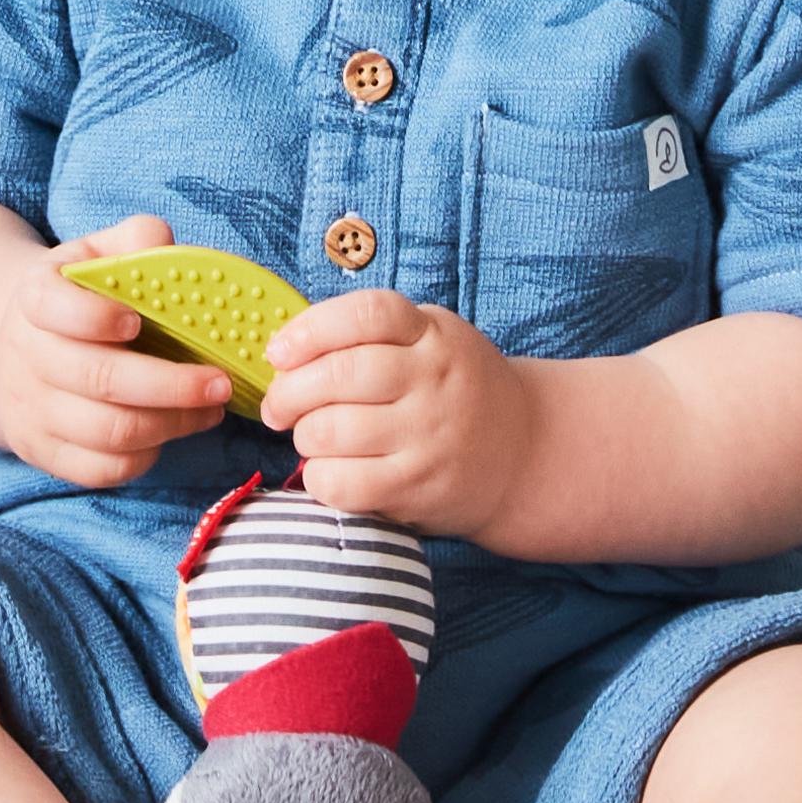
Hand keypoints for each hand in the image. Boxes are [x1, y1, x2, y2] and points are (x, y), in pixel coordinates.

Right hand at [0, 215, 230, 487]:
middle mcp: (26, 357)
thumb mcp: (97, 255)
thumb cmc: (81, 295)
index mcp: (36, 298)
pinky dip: (145, 456)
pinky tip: (173, 430)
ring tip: (211, 408)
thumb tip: (163, 242)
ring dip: (171, 423)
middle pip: (99, 380)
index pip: (55, 307)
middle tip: (219, 382)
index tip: (138, 321)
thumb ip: (134, 241)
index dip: (95, 317)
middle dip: (169, 384)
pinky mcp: (44, 453)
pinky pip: (101, 470)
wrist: (22, 347)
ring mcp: (32, 411)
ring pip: (107, 432)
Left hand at [256, 288, 534, 539]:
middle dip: (289, 390)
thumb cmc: (457, 390)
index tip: (280, 351)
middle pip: (339, 374)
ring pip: (331, 431)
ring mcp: (428, 437)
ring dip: (303, 434)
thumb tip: (289, 349)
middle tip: (278, 404)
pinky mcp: (417, 488)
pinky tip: (326, 469)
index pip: (367, 314)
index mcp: (433, 335)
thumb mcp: (434, 340)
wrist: (523, 454)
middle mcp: (433, 381)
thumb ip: (375, 336)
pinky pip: (342, 483)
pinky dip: (318, 476)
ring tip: (309, 435)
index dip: (311, 328)